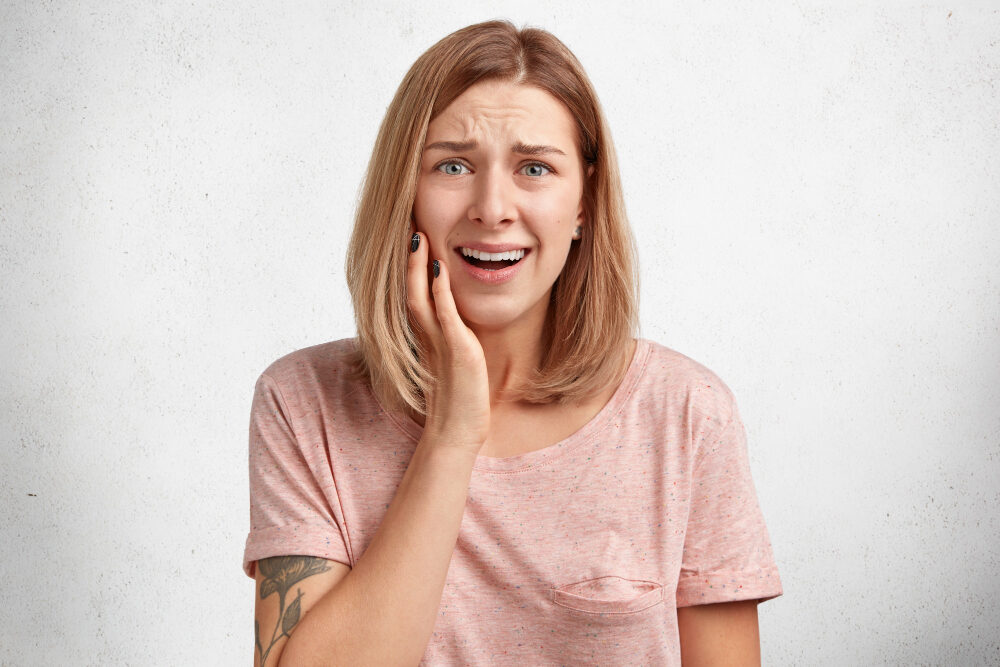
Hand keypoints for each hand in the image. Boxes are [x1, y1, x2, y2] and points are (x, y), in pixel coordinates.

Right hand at [406, 229, 490, 452]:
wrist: (458, 434)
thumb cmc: (460, 402)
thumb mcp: (456, 364)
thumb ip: (455, 341)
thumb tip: (458, 324)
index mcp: (428, 338)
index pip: (414, 295)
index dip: (411, 268)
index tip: (413, 239)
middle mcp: (428, 337)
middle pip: (410, 290)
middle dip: (408, 259)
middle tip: (408, 225)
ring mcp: (440, 343)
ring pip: (420, 297)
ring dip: (417, 266)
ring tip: (417, 236)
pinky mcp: (457, 351)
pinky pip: (444, 313)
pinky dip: (440, 289)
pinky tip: (440, 266)